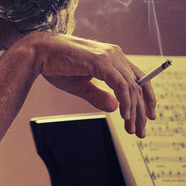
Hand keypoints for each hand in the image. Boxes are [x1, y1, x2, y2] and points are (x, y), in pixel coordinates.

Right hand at [23, 32, 156, 136]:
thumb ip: (99, 96)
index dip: (145, 99)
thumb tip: (115, 108)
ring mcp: (110, 56)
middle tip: (141, 131)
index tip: (146, 118)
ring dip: (134, 111)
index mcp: (112, 57)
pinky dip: (125, 102)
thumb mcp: (81, 86)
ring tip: (132, 128)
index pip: (137, 79)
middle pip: (139, 84)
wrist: (39, 54)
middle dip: (142, 110)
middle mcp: (115, 54)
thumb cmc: (56, 66)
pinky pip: (121, 85)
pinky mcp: (102, 61)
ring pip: (132, 87)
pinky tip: (124, 116)